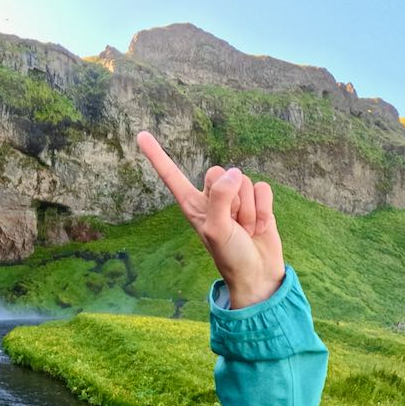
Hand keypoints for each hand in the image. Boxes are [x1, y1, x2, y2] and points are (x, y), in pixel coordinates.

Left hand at [136, 130, 284, 308]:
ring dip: (249, 209)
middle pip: (219, 172)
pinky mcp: (256, 199)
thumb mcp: (217, 230)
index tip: (140, 134)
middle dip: (230, 199)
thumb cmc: (230, 255)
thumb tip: (232, 172)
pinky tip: (260, 226)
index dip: (157, 155)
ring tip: (245, 230)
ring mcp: (235, 198)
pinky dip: (264, 208)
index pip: (172, 175)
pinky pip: (263, 188)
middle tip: (232, 225)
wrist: (257, 271)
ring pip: (245, 180)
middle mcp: (211, 198)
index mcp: (192, 205)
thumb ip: (220, 199)